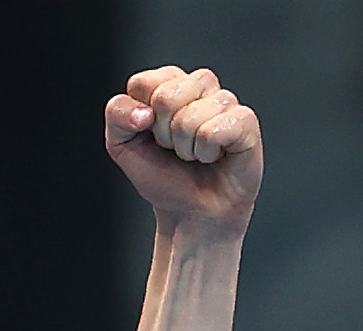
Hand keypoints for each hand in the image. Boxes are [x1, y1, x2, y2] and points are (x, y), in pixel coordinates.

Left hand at [106, 67, 260, 231]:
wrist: (191, 215)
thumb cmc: (164, 178)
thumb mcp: (121, 144)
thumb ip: (116, 114)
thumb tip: (144, 111)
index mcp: (169, 84)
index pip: (143, 83)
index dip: (141, 118)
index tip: (152, 137)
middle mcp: (199, 86)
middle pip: (166, 96)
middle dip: (164, 134)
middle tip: (176, 150)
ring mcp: (225, 101)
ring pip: (190, 116)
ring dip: (186, 148)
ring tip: (196, 156)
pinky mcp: (246, 121)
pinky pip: (214, 131)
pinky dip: (208, 153)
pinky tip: (215, 158)